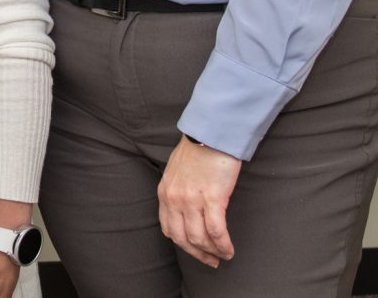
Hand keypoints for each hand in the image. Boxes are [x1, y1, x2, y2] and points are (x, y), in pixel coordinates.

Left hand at [158, 135, 240, 266]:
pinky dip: (223, 245)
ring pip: (199, 238)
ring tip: (224, 255)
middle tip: (212, 261)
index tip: (196, 252)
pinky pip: (216, 231)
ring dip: (213, 251)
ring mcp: (192, 199)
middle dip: (198, 253)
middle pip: (182, 238)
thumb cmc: (197, 150)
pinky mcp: (212, 197)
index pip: (168, 228)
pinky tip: (229, 249)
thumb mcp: (176, 171)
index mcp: (164, 192)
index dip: (183, 245)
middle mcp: (174, 198)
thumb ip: (177, 190)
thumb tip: (185, 209)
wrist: (210, 133)